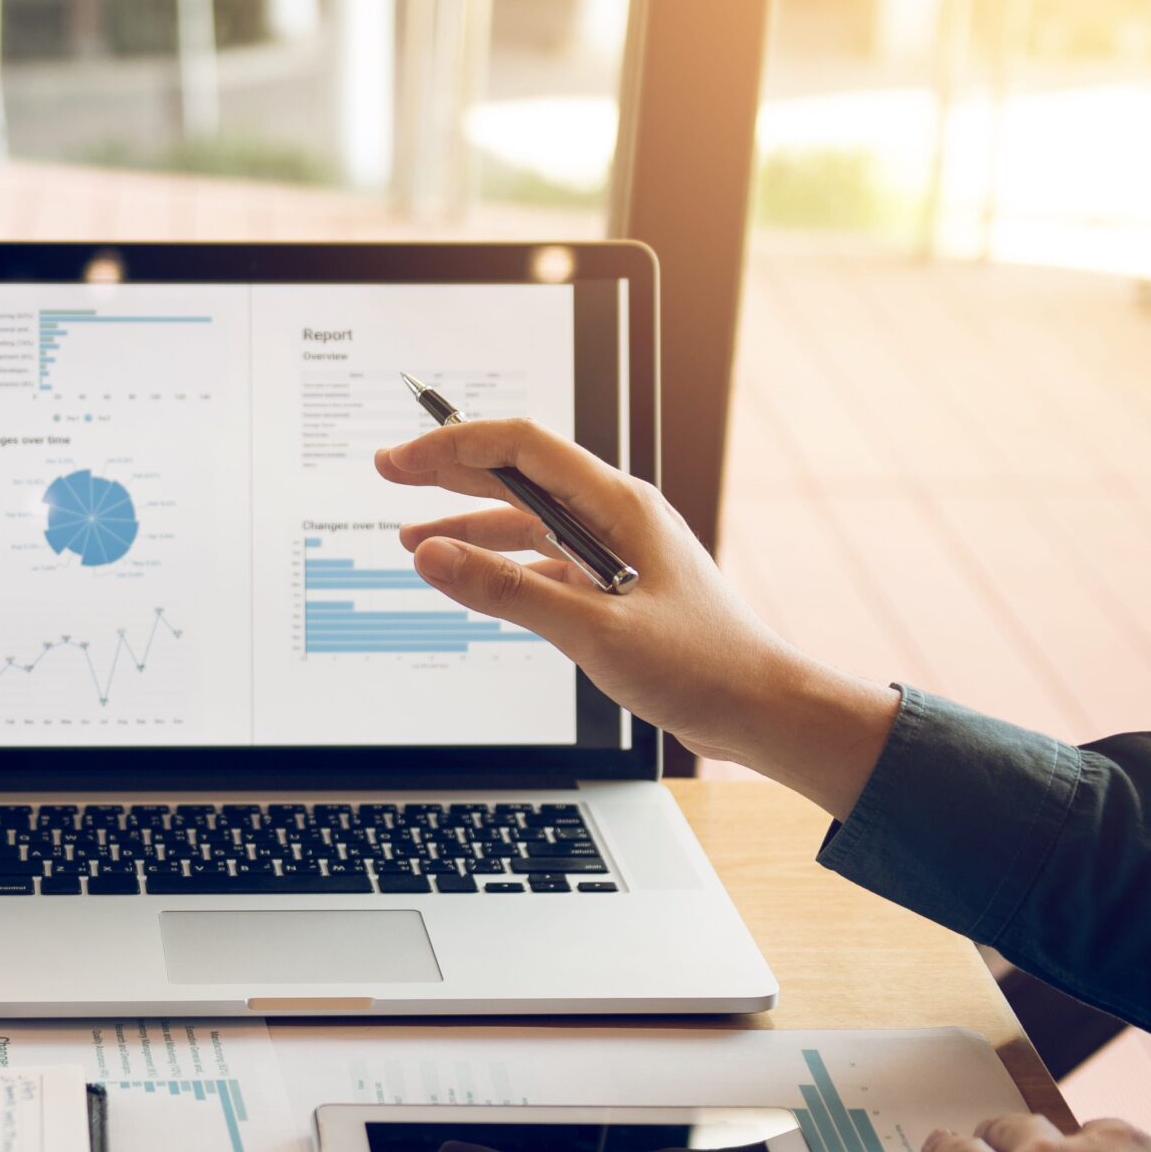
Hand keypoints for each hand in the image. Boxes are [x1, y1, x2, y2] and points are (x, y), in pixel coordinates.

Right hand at [380, 420, 899, 819]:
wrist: (759, 706)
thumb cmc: (701, 665)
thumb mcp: (593, 630)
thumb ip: (507, 592)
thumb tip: (433, 556)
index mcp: (617, 506)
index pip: (522, 448)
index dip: (455, 446)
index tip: (402, 461)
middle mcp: (614, 517)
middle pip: (519, 475)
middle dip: (451, 471)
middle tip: (390, 472)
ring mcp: (614, 551)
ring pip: (527, 522)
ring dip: (469, 524)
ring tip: (414, 537)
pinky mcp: (614, 587)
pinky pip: (544, 561)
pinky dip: (501, 565)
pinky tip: (473, 578)